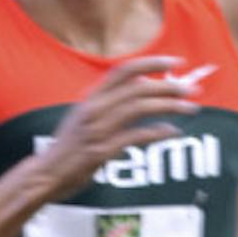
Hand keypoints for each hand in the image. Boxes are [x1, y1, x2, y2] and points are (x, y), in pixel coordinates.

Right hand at [35, 55, 202, 197]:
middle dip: (169, 87)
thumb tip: (143, 85)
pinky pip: (135, 136)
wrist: (44, 174)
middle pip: (137, 89)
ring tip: (191, 108)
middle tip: (192, 90)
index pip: (122, 71)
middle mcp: (92, 110)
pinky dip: (157, 132)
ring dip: (169, 106)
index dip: (151, 63)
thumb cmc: (68, 147)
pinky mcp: (100, 151)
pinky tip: (172, 132)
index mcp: (89, 99)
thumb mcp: (85, 118)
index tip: (176, 61)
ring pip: (139, 108)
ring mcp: (95, 130)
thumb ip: (110, 102)